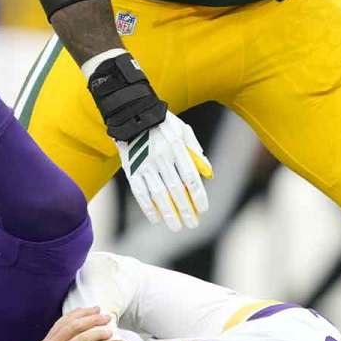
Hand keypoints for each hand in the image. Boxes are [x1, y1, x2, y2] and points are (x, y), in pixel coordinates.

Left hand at [27, 307, 112, 340]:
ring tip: (97, 309)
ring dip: (81, 314)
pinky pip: (59, 324)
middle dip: (91, 319)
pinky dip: (71, 316)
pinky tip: (81, 313)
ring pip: (65, 321)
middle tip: (107, 317)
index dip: (96, 334)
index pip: (79, 340)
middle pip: (72, 326)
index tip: (110, 332)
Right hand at [117, 111, 212, 231]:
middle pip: (176, 189)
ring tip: (176, 227)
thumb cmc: (162, 123)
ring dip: (168, 213)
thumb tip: (209, 173)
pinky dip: (147, 207)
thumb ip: (196, 151)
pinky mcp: (131, 169)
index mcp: (176, 147)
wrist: (131, 113)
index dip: (198, 196)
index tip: (204, 209)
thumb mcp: (183, 130)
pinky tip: (156, 219)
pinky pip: (140, 192)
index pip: (190, 177)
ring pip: (158, 194)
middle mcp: (161, 157)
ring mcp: (144, 164)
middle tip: (193, 224)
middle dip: (185, 210)